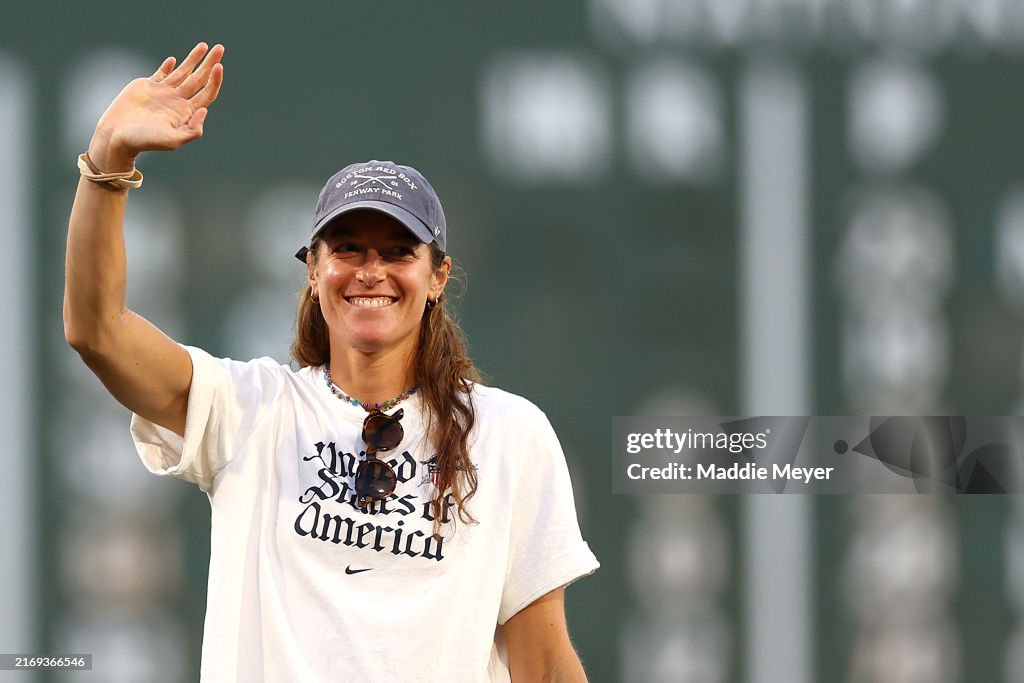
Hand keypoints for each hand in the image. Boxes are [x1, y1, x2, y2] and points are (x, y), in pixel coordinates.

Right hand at [89, 42, 224, 171]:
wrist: (117, 135)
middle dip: (210, 63)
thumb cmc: (145, 140)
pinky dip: (168, 66)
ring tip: (205, 45)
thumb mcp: (173, 141)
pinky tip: (174, 60)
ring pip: (183, 72)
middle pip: (199, 79)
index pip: (207, 94)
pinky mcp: (147, 87)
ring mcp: (163, 93)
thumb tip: (205, 111)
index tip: (219, 66)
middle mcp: (178, 102)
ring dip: (193, 59)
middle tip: (220, 47)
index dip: (215, 80)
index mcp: (186, 113)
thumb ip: (192, 130)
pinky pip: (161, 73)